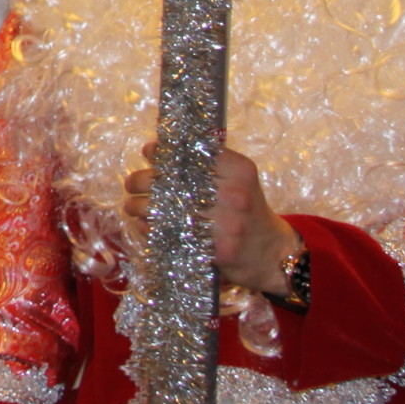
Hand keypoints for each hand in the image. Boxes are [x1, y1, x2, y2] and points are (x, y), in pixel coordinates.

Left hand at [121, 143, 303, 298]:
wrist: (273, 254)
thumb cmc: (247, 211)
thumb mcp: (239, 180)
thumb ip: (206, 163)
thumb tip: (155, 149)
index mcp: (240, 171)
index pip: (192, 153)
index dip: (163, 152)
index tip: (148, 152)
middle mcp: (235, 195)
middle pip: (173, 180)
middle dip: (142, 180)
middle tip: (131, 182)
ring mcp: (227, 224)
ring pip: (166, 209)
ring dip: (138, 206)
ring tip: (132, 205)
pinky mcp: (216, 250)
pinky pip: (171, 235)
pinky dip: (149, 229)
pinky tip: (144, 224)